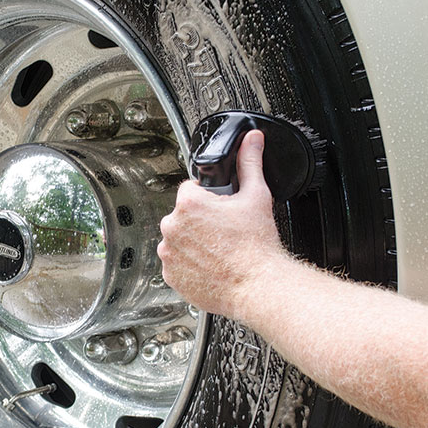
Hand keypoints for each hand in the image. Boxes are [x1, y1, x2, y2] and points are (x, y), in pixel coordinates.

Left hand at [157, 130, 284, 316]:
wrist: (258, 286)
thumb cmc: (256, 247)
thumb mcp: (256, 196)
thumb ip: (250, 162)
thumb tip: (252, 140)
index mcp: (188, 204)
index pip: (191, 189)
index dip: (210, 198)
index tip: (222, 209)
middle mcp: (172, 227)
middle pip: (184, 215)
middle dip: (201, 220)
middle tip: (224, 231)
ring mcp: (169, 252)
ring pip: (179, 239)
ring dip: (194, 242)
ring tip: (219, 250)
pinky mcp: (170, 275)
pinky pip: (177, 263)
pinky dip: (190, 263)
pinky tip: (211, 264)